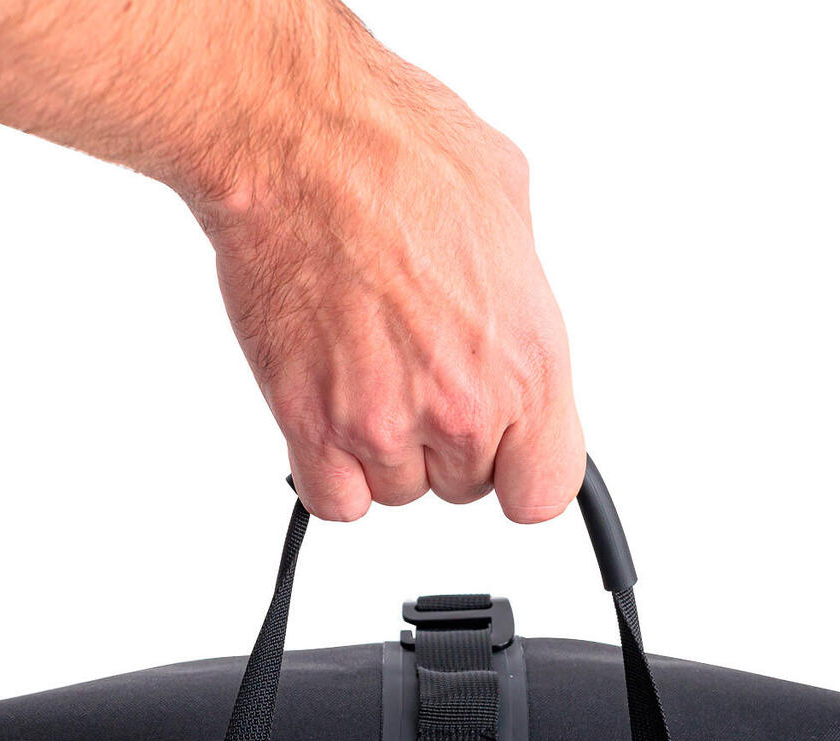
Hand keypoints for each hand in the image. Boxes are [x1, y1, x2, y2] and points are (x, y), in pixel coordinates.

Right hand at [188, 3, 583, 521]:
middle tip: (420, 375)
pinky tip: (332, 419)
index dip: (523, 472)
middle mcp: (460, 406)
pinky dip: (333, 471)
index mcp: (527, 363)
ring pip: (398, 492)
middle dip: (448, 443)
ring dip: (387, 451)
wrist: (296, 142)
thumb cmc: (397, 155)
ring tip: (369, 375)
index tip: (507, 456)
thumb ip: (519, 304)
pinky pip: (335, 500)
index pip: (544, 491)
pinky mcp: (310, 425)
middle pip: (467, 487)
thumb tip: (511, 324)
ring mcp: (382, 423)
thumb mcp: (509, 216)